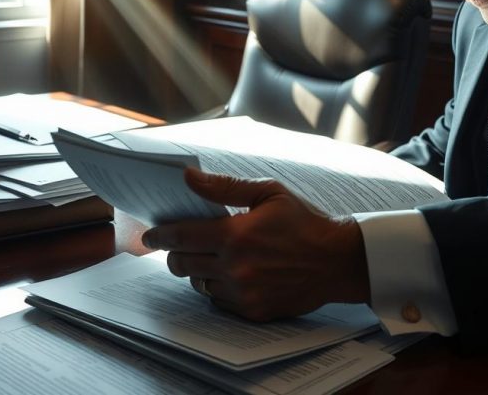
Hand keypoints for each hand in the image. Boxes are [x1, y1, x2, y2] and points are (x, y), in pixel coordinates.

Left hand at [141, 167, 369, 320]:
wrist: (337, 261)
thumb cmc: (304, 222)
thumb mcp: (268, 193)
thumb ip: (224, 187)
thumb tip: (188, 177)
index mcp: (235, 235)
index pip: (181, 237)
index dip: (160, 236)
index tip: (150, 235)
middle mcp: (234, 267)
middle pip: (183, 264)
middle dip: (175, 254)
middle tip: (178, 246)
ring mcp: (243, 292)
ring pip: (199, 284)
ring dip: (197, 270)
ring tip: (211, 257)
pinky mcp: (253, 310)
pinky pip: (219, 300)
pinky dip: (218, 287)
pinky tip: (231, 273)